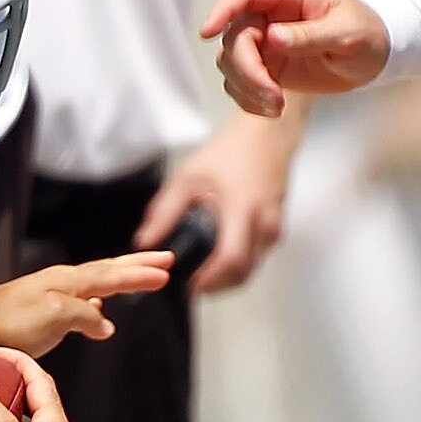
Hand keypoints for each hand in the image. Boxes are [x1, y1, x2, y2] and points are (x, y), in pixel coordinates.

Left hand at [0, 252, 172, 356]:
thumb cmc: (12, 321)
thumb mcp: (58, 316)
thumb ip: (86, 316)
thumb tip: (104, 323)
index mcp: (71, 280)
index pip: (115, 274)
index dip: (141, 274)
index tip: (165, 270)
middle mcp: (63, 283)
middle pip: (109, 271)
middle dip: (137, 267)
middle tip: (164, 260)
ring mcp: (53, 294)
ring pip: (97, 283)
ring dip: (121, 280)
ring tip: (140, 276)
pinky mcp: (42, 311)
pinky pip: (82, 301)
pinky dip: (98, 301)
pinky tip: (99, 311)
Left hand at [139, 115, 295, 291]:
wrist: (267, 135)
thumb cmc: (230, 152)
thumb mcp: (188, 177)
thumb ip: (164, 212)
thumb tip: (144, 242)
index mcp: (242, 211)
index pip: (231, 260)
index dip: (211, 280)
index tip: (191, 286)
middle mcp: (264, 225)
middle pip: (243, 273)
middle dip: (217, 286)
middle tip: (192, 286)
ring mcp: (274, 229)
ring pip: (251, 268)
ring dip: (227, 278)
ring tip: (202, 274)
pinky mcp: (276, 230)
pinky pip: (257, 258)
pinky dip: (237, 265)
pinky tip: (217, 259)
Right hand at [198, 0, 389, 117]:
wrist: (376, 57)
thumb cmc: (367, 34)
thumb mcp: (347, 33)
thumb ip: (310, 35)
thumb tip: (272, 37)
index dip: (222, 10)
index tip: (207, 32)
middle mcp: (270, 18)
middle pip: (234, 38)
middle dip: (246, 70)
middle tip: (273, 95)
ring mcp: (265, 44)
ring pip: (231, 64)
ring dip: (247, 89)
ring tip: (277, 106)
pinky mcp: (265, 69)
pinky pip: (240, 85)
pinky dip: (249, 101)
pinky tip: (274, 110)